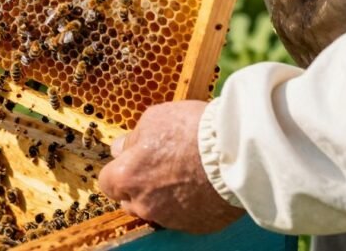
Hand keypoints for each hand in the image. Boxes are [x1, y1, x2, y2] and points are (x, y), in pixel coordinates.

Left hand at [98, 100, 243, 233]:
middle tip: (160, 167)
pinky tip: (201, 186)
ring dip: (163, 198)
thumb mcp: (153, 119)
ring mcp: (171, 219)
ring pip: (157, 211)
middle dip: (139, 186)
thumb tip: (123, 148)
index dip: (120, 169)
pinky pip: (185, 217)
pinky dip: (188, 205)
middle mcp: (145, 205)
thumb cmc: (192, 131)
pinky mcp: (198, 226)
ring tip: (185, 176)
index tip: (133, 160)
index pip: (107, 182)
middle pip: (131, 201)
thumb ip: (133, 139)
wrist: (237, 152)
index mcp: (127, 177)